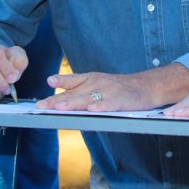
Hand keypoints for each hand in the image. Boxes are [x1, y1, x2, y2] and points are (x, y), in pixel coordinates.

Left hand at [37, 72, 156, 111]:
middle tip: (41, 106)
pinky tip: (92, 110)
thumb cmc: (119, 87)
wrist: (147, 86)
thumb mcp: (97, 81)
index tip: (47, 84)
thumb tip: (53, 86)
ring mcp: (109, 91)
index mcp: (91, 78)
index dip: (59, 82)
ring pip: (88, 98)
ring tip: (60, 108)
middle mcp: (97, 83)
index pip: (71, 81)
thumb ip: (77, 85)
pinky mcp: (120, 100)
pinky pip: (109, 104)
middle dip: (57, 100)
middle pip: (74, 93)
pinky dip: (100, 107)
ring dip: (73, 103)